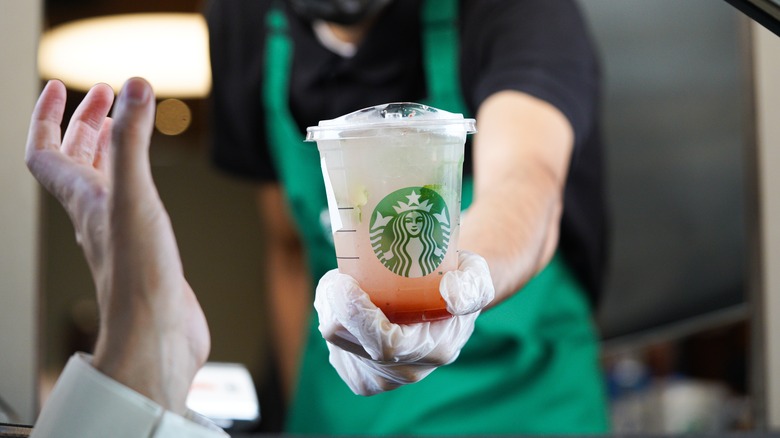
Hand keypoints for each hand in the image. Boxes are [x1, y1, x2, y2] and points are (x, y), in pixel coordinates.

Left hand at [26, 79, 209, 413]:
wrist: (157, 334)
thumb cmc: (138, 277)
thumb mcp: (133, 197)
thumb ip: (133, 141)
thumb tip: (136, 86)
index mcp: (81, 199)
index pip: (45, 150)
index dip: (47, 115)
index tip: (61, 86)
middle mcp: (95, 212)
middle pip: (75, 160)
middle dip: (86, 122)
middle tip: (107, 94)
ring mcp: (120, 231)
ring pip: (103, 179)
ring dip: (109, 147)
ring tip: (126, 124)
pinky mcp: (146, 247)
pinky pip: (133, 201)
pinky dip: (137, 176)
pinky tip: (152, 179)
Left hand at [314, 251, 493, 395]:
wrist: (449, 304)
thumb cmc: (459, 283)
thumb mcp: (476, 276)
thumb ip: (470, 286)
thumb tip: (451, 296)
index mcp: (434, 350)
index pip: (384, 343)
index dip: (357, 314)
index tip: (344, 281)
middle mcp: (405, 371)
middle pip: (347, 342)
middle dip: (334, 303)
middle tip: (342, 273)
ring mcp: (380, 378)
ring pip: (335, 342)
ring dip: (332, 308)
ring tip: (350, 284)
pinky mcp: (360, 376)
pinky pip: (333, 346)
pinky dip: (333, 318)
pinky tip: (349, 303)